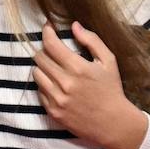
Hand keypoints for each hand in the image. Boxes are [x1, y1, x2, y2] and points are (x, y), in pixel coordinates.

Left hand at [33, 22, 147, 148]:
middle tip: (53, 50)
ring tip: (54, 67)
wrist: (113, 123)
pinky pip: (39, 91)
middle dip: (45, 49)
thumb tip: (74, 25)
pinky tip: (56, 84)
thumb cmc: (111, 89)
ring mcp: (56, 99)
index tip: (48, 27)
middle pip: (40, 58)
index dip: (47, 32)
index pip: (51, 44)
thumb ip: (92, 41)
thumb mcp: (109, 61)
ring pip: (36, 73)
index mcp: (78, 68)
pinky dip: (45, 84)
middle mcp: (64, 83)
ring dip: (42, 67)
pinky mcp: (52, 111)